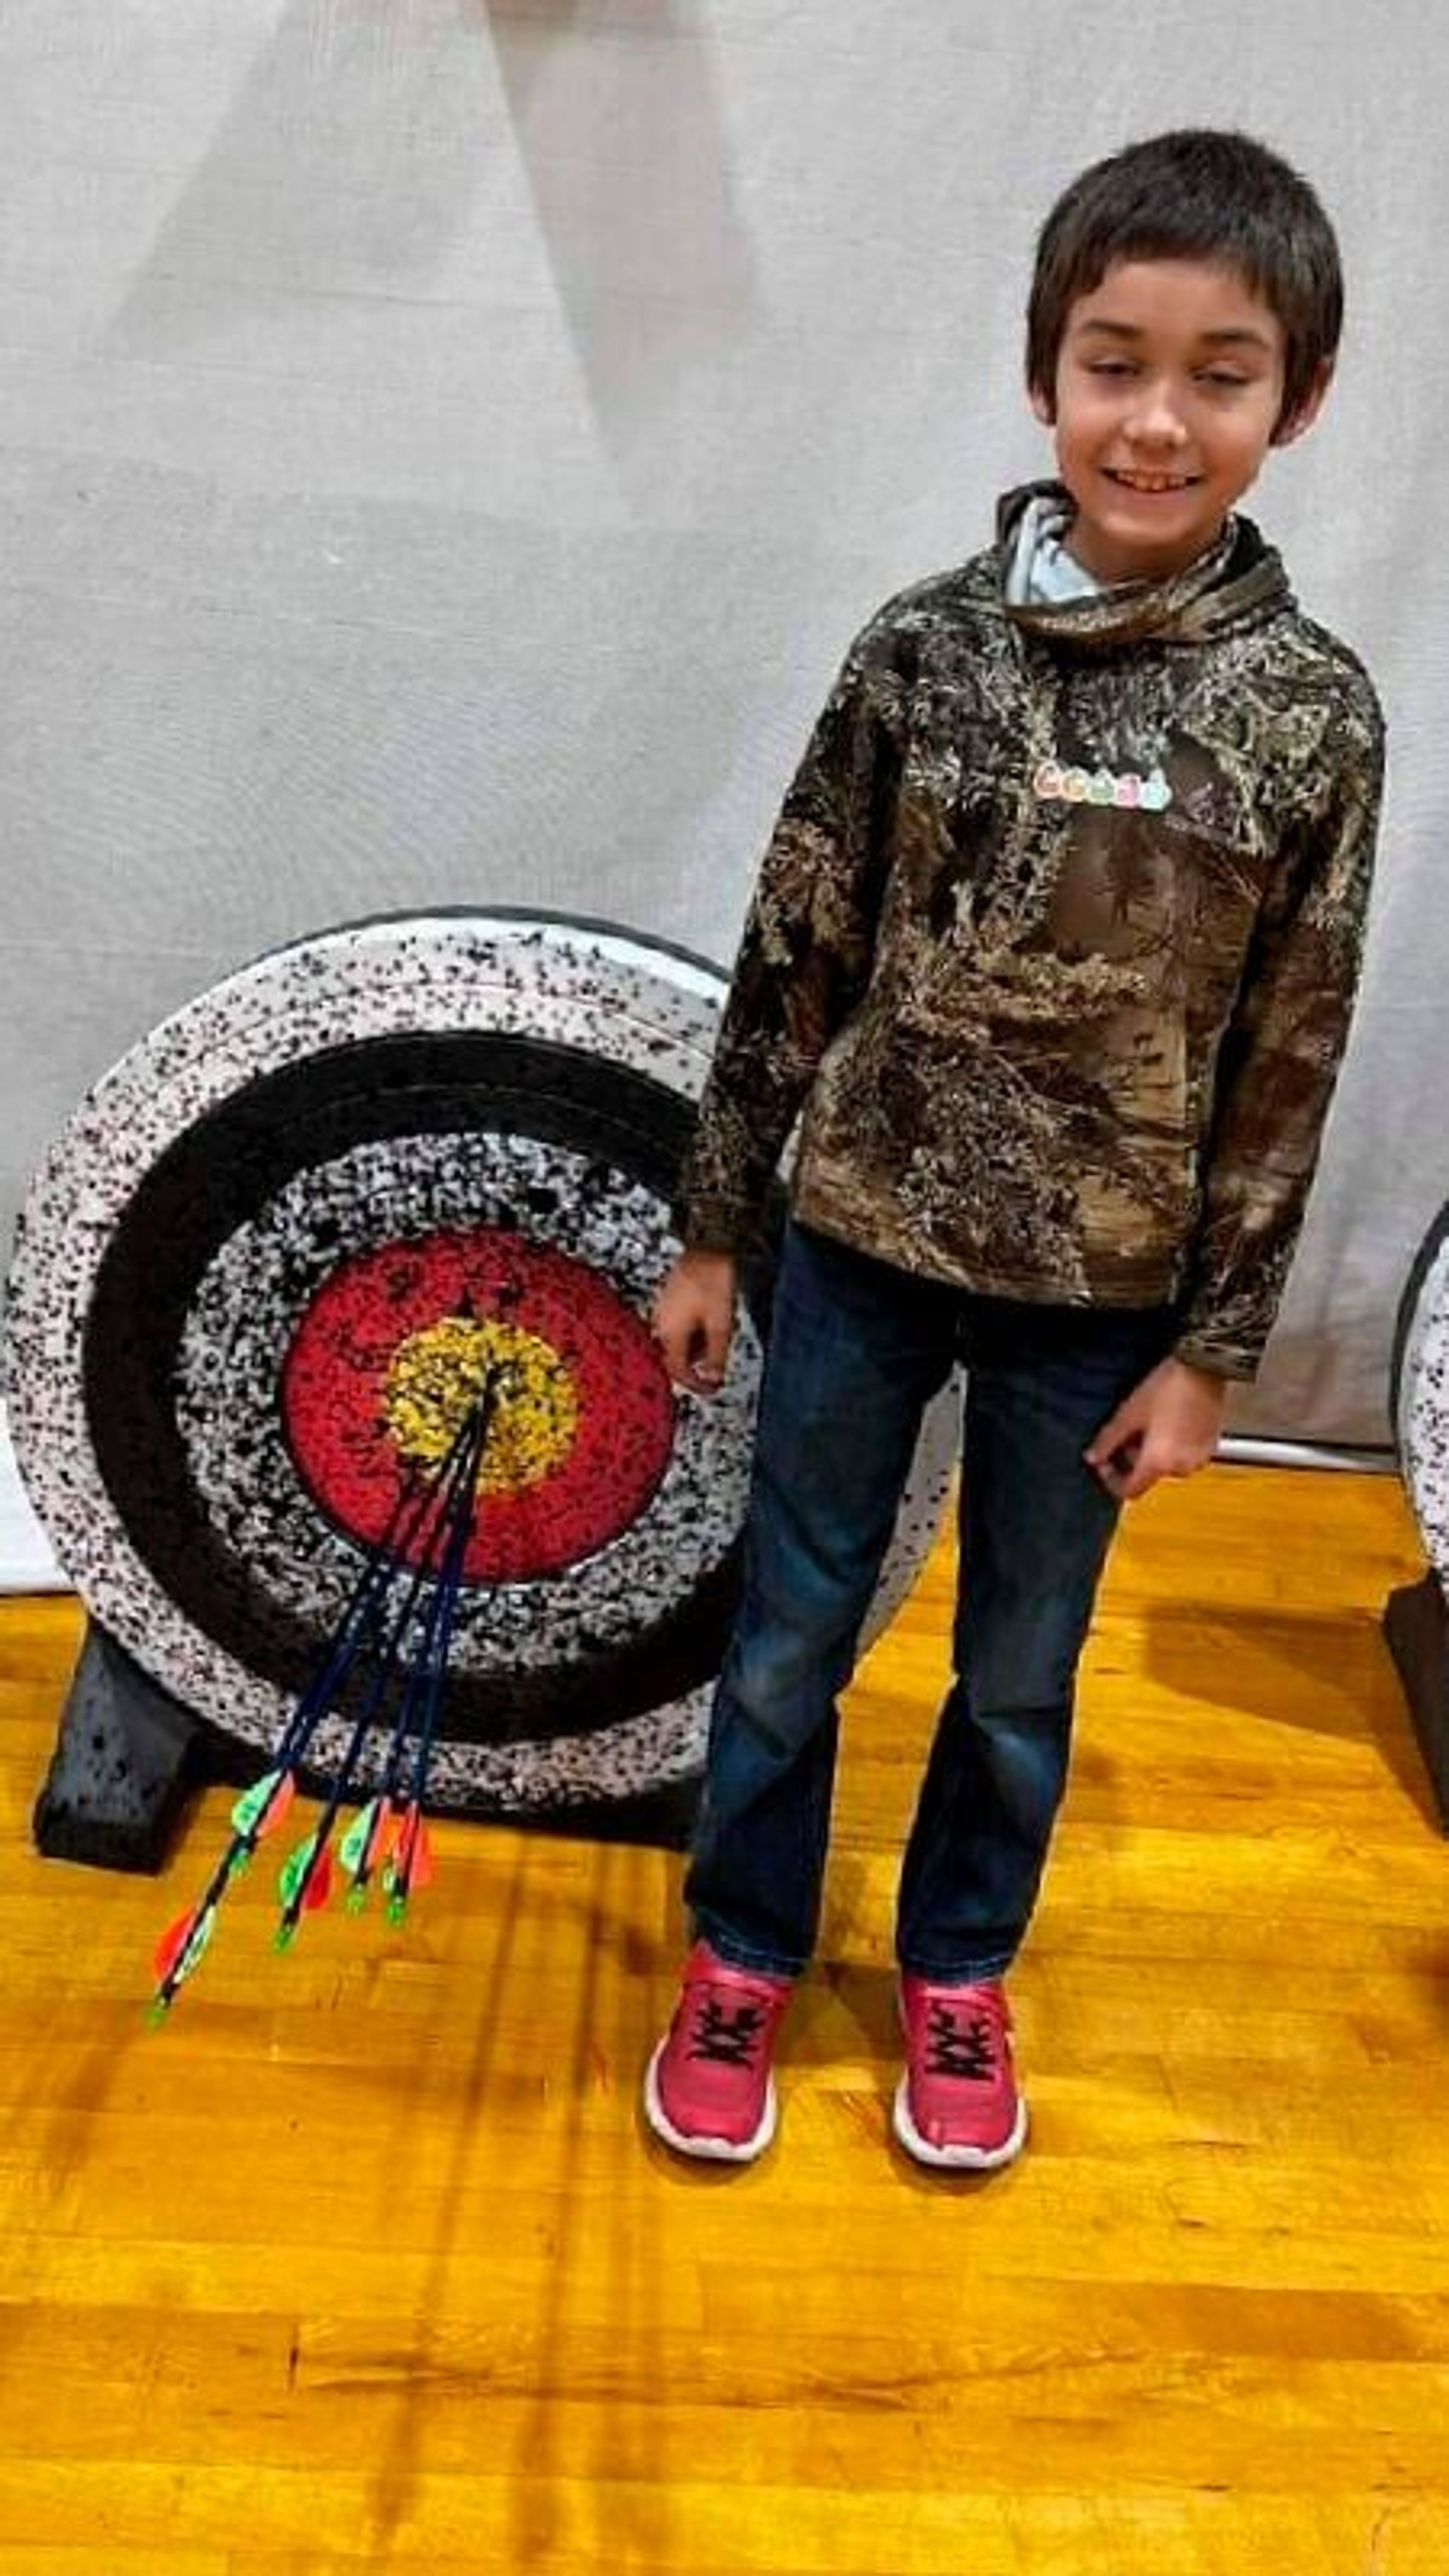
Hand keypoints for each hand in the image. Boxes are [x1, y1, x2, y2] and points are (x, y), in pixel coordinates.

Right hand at [652, 1249, 737, 1395]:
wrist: (707, 1246)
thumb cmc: (713, 1282)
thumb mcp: (721, 1324)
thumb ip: (716, 1356)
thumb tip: (713, 1380)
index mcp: (671, 1334)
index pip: (678, 1372)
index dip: (696, 1385)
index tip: (713, 1389)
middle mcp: (661, 1325)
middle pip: (675, 1359)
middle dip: (697, 1364)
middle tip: (717, 1364)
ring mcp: (662, 1312)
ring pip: (678, 1343)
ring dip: (698, 1346)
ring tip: (720, 1331)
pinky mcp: (668, 1302)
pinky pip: (678, 1327)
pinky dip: (694, 1332)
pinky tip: (711, 1320)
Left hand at [1083, 1355, 1228, 1502]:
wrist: (1203, 1368)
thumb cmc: (1169, 1388)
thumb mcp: (1129, 1414)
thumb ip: (1108, 1441)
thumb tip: (1093, 1457)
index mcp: (1160, 1463)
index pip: (1130, 1491)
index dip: (1112, 1480)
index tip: (1105, 1463)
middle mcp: (1182, 1467)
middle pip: (1149, 1475)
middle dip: (1133, 1458)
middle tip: (1127, 1433)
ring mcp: (1199, 1457)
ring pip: (1166, 1465)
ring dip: (1152, 1452)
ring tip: (1147, 1423)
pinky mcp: (1209, 1446)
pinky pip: (1184, 1455)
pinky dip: (1171, 1446)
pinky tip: (1166, 1422)